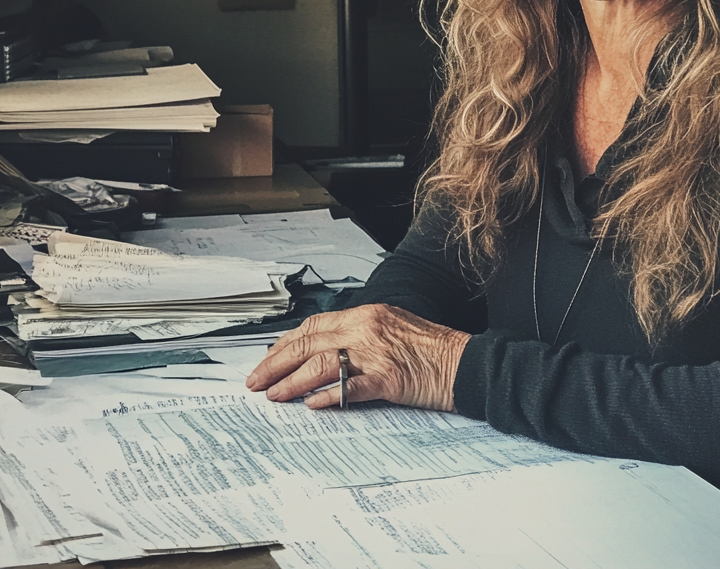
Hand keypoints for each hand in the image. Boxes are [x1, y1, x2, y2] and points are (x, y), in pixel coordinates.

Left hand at [245, 304, 471, 411]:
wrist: (463, 362)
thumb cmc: (430, 348)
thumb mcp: (391, 328)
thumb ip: (358, 336)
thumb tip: (323, 353)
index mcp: (367, 314)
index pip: (314, 326)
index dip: (285, 344)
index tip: (267, 360)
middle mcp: (367, 328)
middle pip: (309, 343)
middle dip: (276, 364)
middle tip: (256, 382)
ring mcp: (376, 353)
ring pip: (321, 364)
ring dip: (292, 382)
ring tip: (274, 396)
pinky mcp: (388, 378)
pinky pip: (350, 387)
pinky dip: (327, 396)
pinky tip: (311, 405)